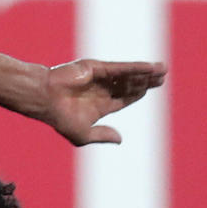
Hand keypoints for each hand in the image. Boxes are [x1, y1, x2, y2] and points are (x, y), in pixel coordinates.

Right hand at [42, 60, 165, 145]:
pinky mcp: (97, 68)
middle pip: (128, 85)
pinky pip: (121, 68)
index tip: (149, 89)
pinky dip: (137, 68)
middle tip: (162, 78)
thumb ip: (101, 135)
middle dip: (145, 82)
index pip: (122, 99)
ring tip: (163, 70)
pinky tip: (151, 68)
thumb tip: (120, 139)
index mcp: (97, 106)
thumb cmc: (58, 117)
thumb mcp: (82, 134)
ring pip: (128, 75)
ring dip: (145, 73)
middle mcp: (99, 90)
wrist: (43, 99)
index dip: (137, 94)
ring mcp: (99, 78)